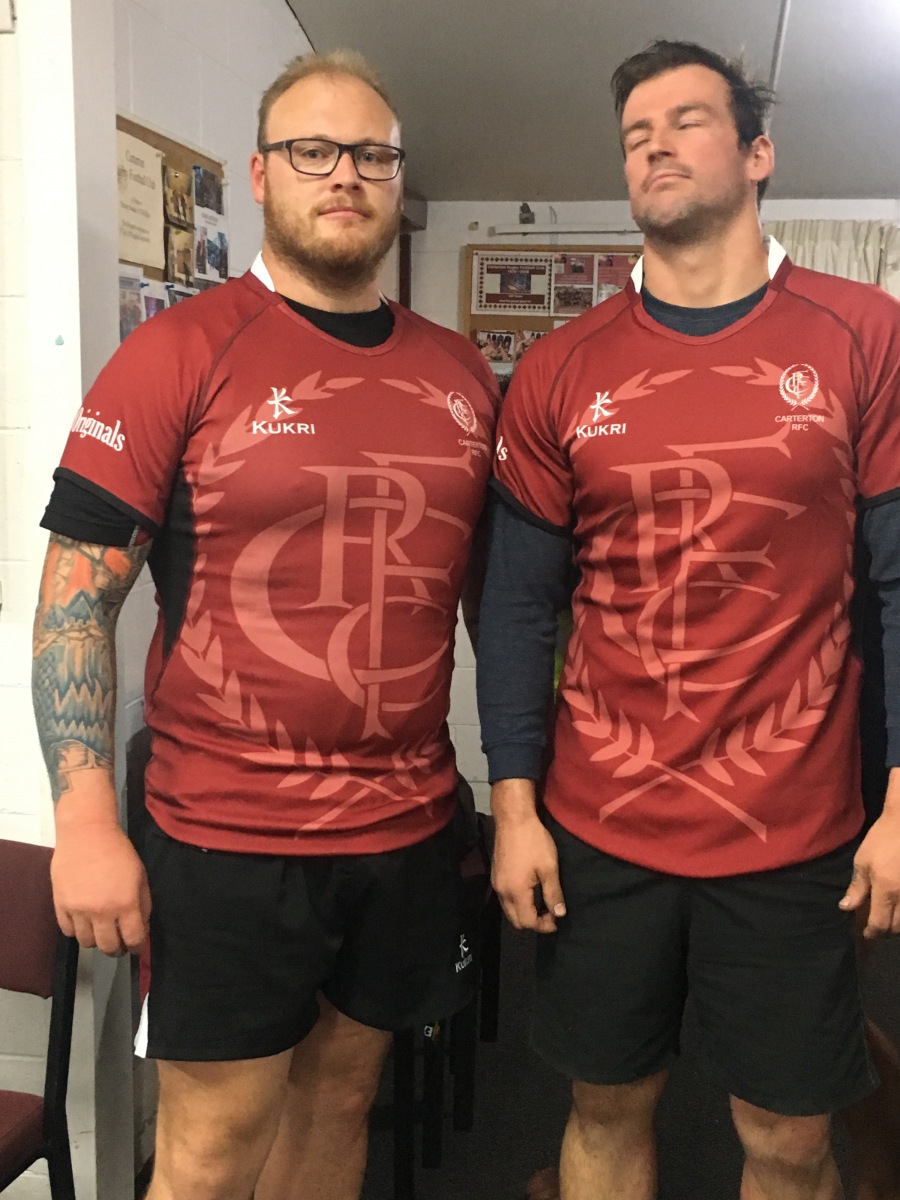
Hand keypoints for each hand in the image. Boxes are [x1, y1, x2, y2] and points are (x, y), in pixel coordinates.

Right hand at [51, 821, 150, 955]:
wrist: (87, 833)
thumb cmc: (118, 852)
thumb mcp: (140, 876)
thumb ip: (143, 904)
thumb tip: (140, 928)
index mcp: (126, 903)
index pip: (133, 939)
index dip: (137, 946)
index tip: (136, 946)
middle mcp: (102, 911)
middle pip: (108, 947)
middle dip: (116, 948)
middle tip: (118, 942)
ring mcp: (78, 910)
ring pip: (86, 943)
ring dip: (96, 940)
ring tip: (100, 930)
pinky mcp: (60, 905)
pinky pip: (68, 931)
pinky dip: (77, 931)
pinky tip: (84, 921)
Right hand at [492, 810, 565, 932]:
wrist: (513, 818)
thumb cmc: (533, 841)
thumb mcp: (549, 867)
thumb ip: (553, 893)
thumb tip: (559, 914)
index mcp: (515, 892)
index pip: (527, 922)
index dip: (544, 925)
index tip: (557, 919)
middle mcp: (502, 891)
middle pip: (515, 920)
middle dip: (534, 922)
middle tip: (551, 914)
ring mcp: (497, 883)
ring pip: (509, 910)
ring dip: (525, 912)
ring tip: (542, 903)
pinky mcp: (496, 874)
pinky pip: (506, 898)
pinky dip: (518, 902)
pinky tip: (530, 891)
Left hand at [840, 808, 899, 937]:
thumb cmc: (883, 839)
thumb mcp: (863, 860)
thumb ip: (857, 887)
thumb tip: (846, 907)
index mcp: (886, 890)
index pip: (880, 923)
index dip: (872, 932)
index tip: (866, 934)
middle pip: (898, 927)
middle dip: (887, 930)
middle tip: (877, 925)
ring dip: (898, 922)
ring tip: (889, 916)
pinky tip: (899, 903)